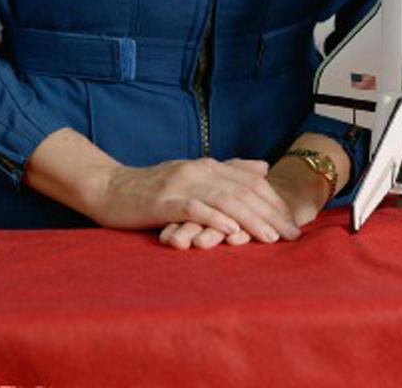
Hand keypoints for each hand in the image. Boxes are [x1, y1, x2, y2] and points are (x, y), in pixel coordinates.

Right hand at [92, 156, 300, 242]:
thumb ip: (227, 170)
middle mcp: (198, 170)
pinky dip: (214, 218)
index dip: (273, 202)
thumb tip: (263, 167)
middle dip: (270, 214)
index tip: (293, 223)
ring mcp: (181, 184)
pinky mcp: (163, 200)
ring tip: (270, 237)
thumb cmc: (151, 187)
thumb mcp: (192, 175)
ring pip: (223, 199)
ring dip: (250, 219)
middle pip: (242, 191)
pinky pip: (193, 208)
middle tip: (292, 235)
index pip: (249, 182)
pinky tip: (231, 231)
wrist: (108, 187)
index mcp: (207, 165)